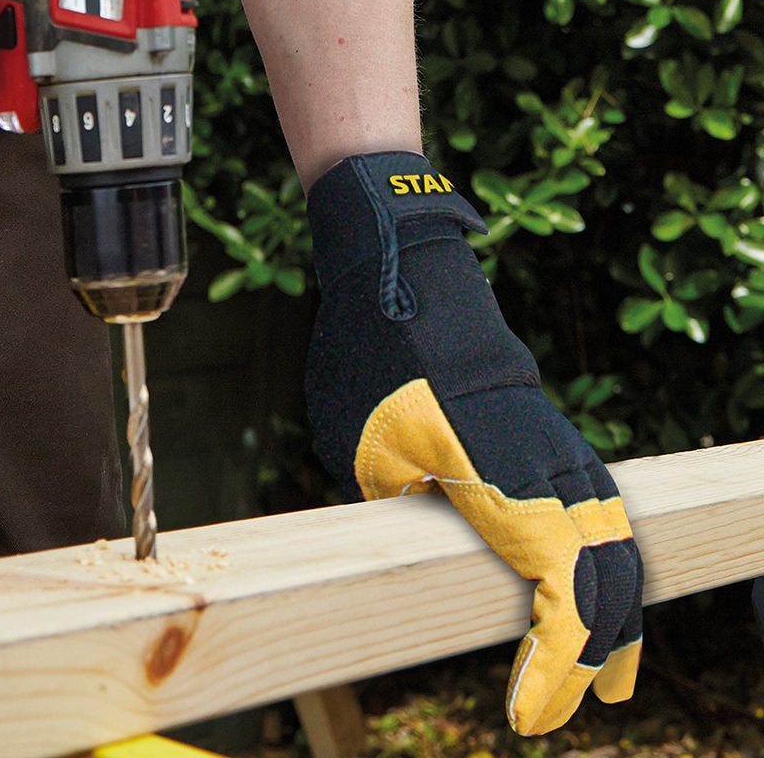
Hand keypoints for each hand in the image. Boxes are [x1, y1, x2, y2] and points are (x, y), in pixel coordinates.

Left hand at [305, 151, 642, 734]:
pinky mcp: (547, 425)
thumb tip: (426, 568)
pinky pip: (599, 499)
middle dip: (603, 648)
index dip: (556, 658)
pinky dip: (608, 553)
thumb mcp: (363, 449)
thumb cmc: (371, 357)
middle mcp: (542, 457)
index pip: (556, 585)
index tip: (533, 711)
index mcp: (496, 470)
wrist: (405, 271)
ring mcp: (552, 436)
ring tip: (614, 670)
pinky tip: (600, 584)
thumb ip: (405, 516)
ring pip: (612, 533)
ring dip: (619, 605)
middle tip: (584, 708)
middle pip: (604, 567)